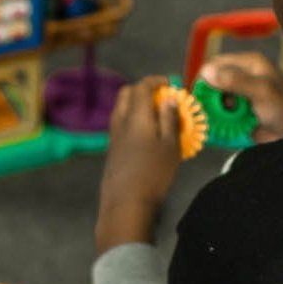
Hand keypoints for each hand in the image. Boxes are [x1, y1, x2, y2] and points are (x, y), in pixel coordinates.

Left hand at [96, 75, 180, 251]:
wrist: (125, 203)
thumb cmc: (153, 173)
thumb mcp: (170, 146)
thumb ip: (169, 119)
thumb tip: (169, 99)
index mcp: (136, 116)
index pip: (141, 87)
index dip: (155, 81)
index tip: (169, 83)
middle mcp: (120, 121)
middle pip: (126, 94)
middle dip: (143, 89)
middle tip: (161, 98)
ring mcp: (113, 136)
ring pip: (122, 109)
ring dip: (137, 105)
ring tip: (157, 117)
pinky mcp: (112, 149)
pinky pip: (121, 124)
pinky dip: (133, 120)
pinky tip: (147, 135)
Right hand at [197, 52, 282, 141]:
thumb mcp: (262, 91)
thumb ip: (235, 81)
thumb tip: (206, 72)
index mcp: (248, 64)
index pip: (214, 64)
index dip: (204, 79)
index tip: (199, 97)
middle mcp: (242, 77)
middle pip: (212, 83)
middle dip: (208, 98)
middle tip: (211, 112)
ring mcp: (241, 96)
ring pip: (215, 101)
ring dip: (214, 112)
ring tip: (221, 121)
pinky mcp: (240, 113)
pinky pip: (222, 115)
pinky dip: (220, 121)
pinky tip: (224, 128)